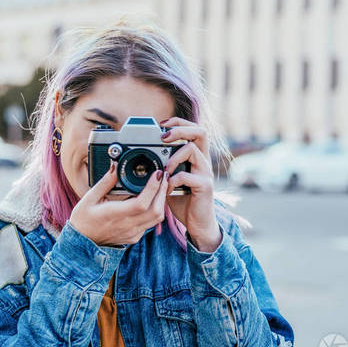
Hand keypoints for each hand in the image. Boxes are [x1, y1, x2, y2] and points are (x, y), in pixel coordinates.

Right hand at [69, 161, 167, 246]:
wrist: (82, 242)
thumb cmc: (83, 220)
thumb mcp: (89, 198)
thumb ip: (105, 182)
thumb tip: (115, 166)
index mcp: (115, 215)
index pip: (141, 203)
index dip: (153, 188)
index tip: (157, 174)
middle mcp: (126, 226)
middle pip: (156, 211)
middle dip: (163, 191)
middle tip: (163, 176)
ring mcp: (132, 233)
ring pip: (157, 218)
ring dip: (161, 201)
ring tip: (160, 186)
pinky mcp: (134, 237)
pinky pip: (151, 223)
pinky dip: (155, 210)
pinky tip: (152, 200)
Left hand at [161, 117, 221, 251]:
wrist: (198, 224)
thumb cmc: (183, 201)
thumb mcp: (170, 180)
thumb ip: (163, 168)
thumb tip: (141, 159)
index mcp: (196, 157)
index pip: (194, 129)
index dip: (179, 122)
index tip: (161, 125)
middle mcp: (204, 161)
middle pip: (200, 132)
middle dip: (180, 129)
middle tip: (163, 136)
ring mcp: (206, 173)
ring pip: (192, 150)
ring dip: (173, 156)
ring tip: (164, 169)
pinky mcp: (205, 186)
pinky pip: (187, 175)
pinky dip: (172, 180)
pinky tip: (167, 189)